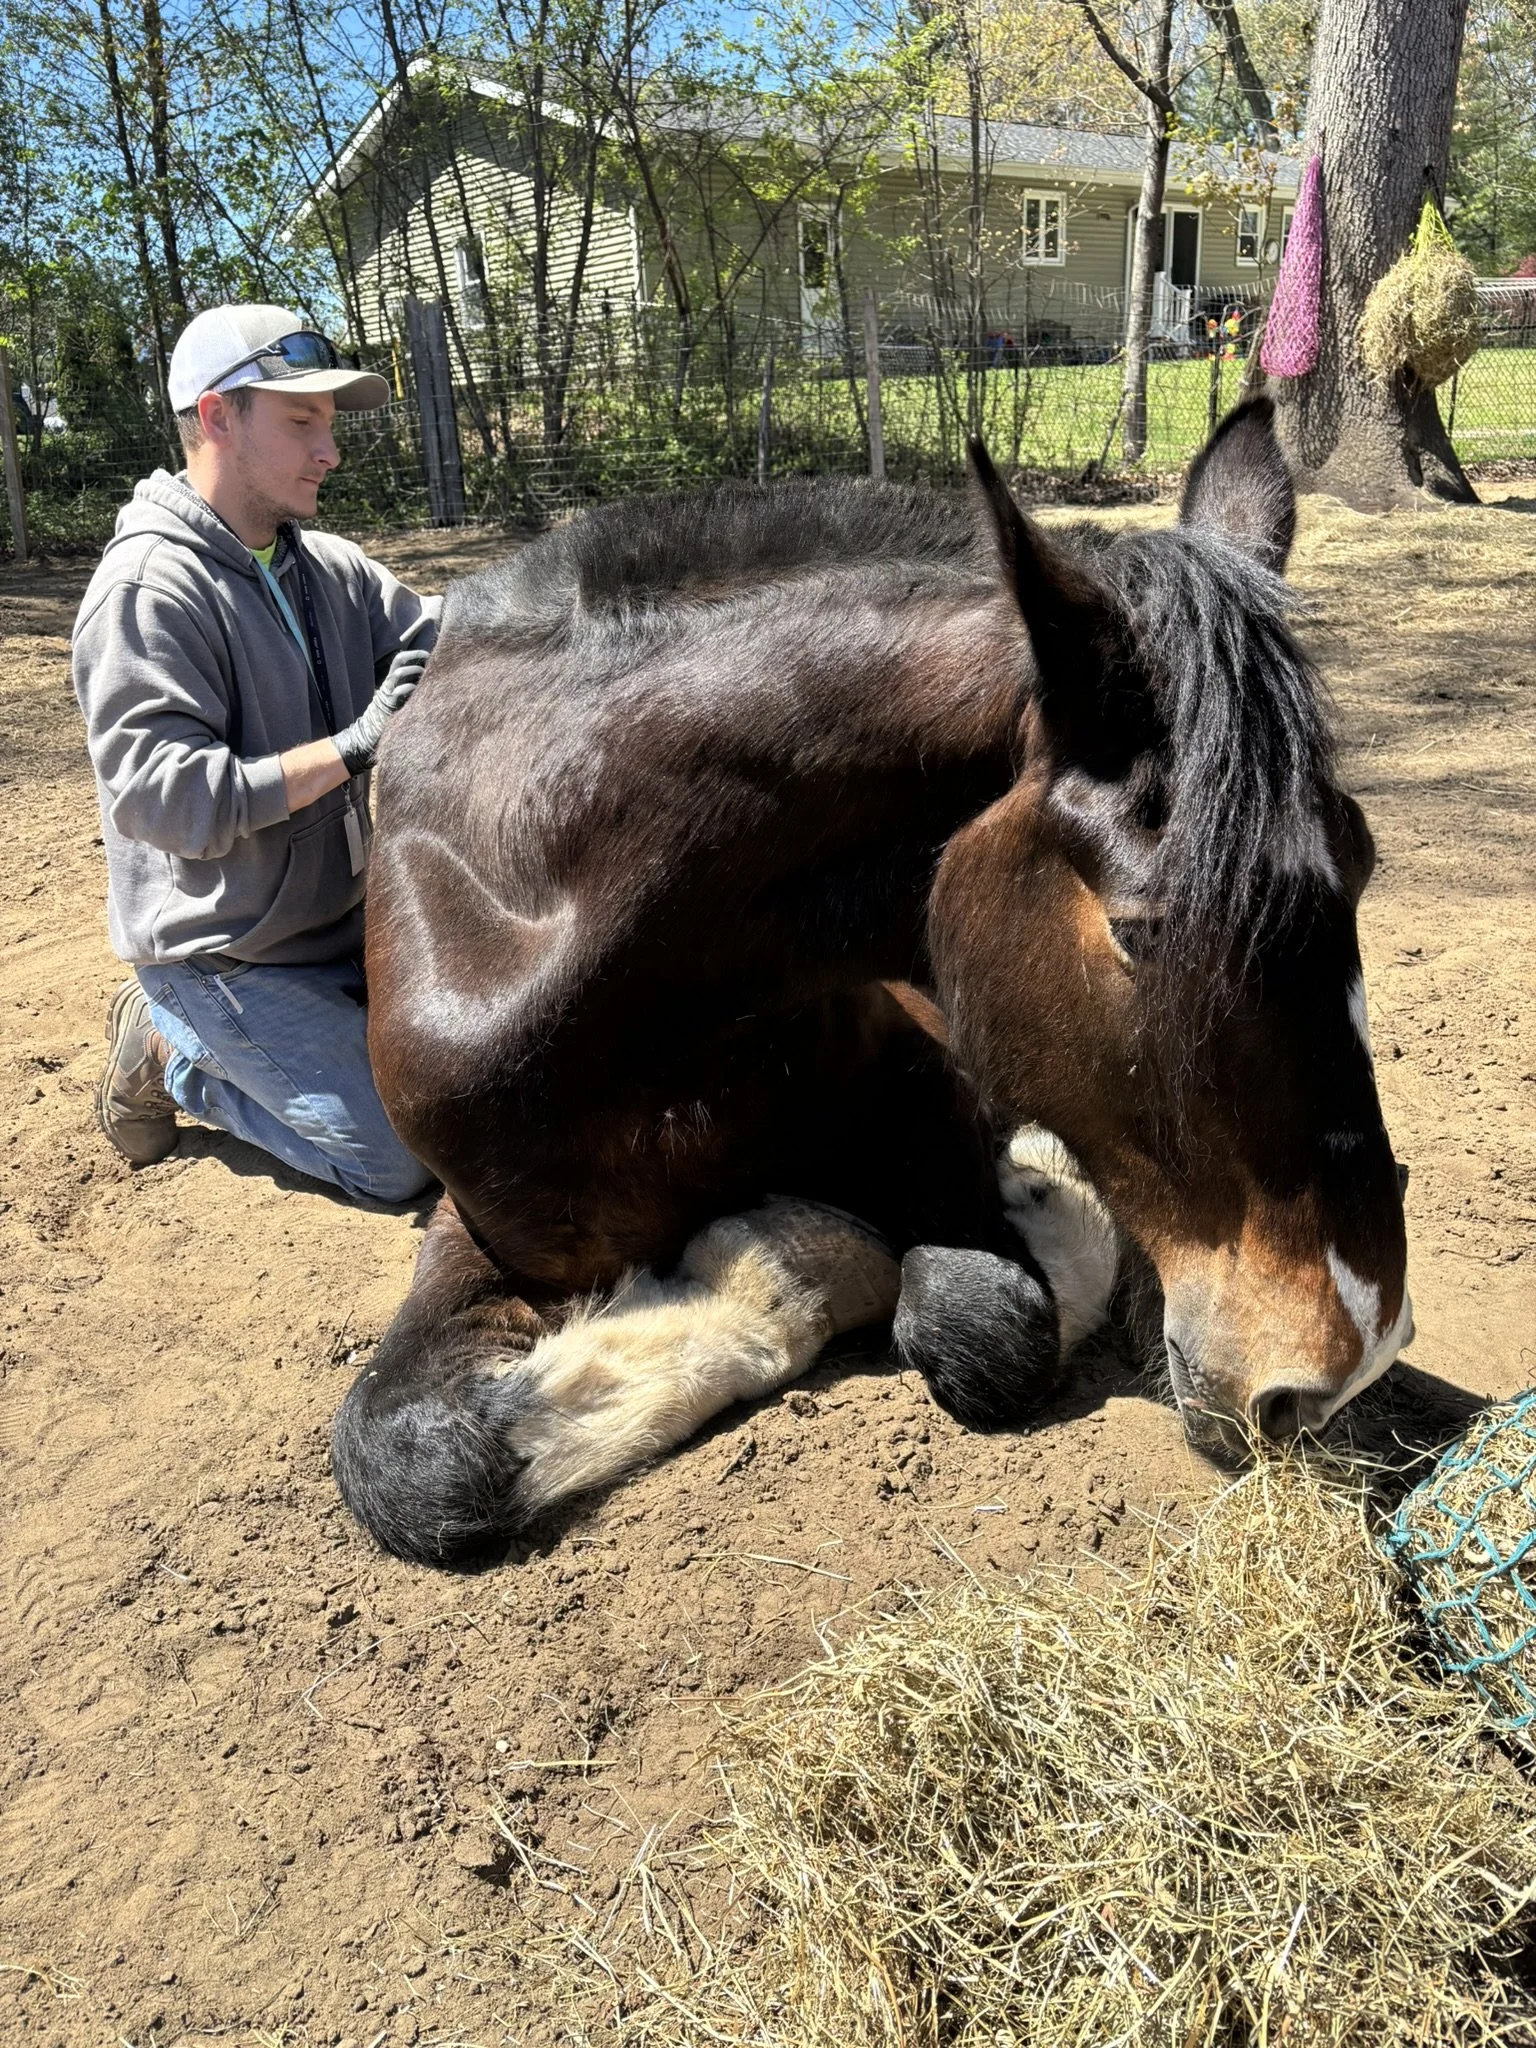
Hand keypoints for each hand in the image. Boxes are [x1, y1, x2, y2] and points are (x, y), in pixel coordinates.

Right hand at [332, 645, 429, 772]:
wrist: (367, 737)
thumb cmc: (388, 720)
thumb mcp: (398, 701)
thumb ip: (409, 690)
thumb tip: (429, 683)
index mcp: (391, 681)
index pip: (400, 659)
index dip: (413, 654)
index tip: (428, 655)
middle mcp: (389, 684)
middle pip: (399, 661)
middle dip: (416, 657)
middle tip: (430, 660)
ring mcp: (388, 693)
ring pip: (400, 673)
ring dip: (414, 671)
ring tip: (426, 674)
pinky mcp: (389, 705)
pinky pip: (400, 692)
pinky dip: (410, 688)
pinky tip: (418, 690)